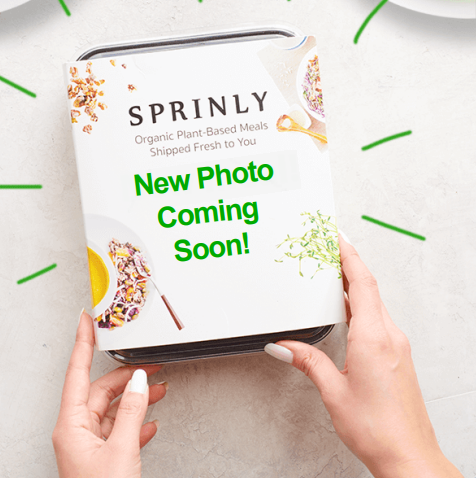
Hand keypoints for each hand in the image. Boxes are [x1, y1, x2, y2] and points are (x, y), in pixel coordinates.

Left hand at [52, 311, 167, 477]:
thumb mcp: (120, 450)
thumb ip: (131, 411)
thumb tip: (141, 381)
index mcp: (71, 425)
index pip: (77, 372)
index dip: (82, 343)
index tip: (85, 320)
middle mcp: (76, 431)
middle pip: (102, 390)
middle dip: (128, 376)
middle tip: (151, 365)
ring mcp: (89, 444)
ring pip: (114, 409)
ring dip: (138, 399)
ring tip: (160, 389)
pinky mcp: (102, 457)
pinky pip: (119, 429)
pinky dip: (136, 422)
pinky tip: (151, 422)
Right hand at [265, 235, 461, 477]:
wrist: (409, 456)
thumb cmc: (377, 428)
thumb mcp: (333, 391)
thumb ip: (308, 361)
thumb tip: (283, 345)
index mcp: (373, 338)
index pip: (361, 283)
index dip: (349, 256)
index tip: (337, 236)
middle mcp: (389, 336)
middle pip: (368, 287)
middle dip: (348, 263)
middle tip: (328, 247)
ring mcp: (396, 345)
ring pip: (373, 302)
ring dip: (354, 283)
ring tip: (334, 272)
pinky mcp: (397, 355)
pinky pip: (378, 318)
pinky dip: (360, 304)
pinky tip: (348, 308)